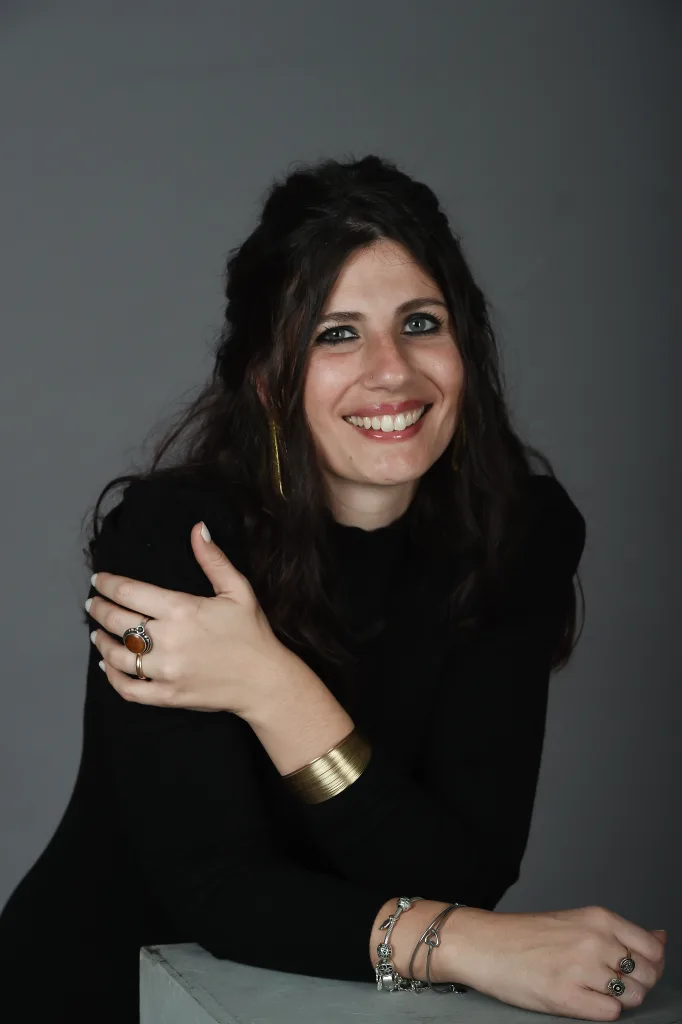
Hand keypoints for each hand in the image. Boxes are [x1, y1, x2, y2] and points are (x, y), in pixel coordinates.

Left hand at [87, 521, 286, 715]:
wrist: (264, 680)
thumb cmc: (251, 633)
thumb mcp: (238, 590)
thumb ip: (213, 560)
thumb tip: (198, 529)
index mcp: (182, 610)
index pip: (129, 592)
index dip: (108, 584)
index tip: (99, 580)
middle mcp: (169, 640)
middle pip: (117, 622)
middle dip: (99, 609)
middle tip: (93, 604)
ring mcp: (166, 671)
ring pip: (117, 655)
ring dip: (101, 642)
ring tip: (96, 633)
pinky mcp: (167, 695)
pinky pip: (128, 689)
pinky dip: (111, 677)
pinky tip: (107, 665)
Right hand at [450, 905, 665, 1020]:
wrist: (486, 944)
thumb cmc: (528, 935)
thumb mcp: (579, 920)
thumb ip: (622, 932)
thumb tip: (662, 937)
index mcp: (599, 918)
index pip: (653, 949)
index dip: (650, 965)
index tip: (634, 968)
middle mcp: (594, 940)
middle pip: (647, 976)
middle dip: (636, 985)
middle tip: (609, 981)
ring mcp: (582, 968)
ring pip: (632, 998)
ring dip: (619, 1000)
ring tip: (592, 990)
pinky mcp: (567, 997)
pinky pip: (610, 1014)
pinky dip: (601, 1011)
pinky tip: (581, 999)